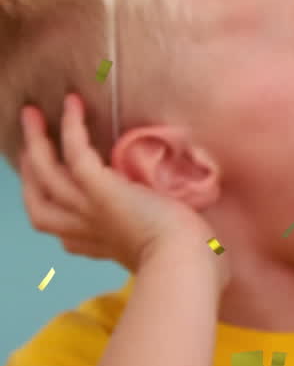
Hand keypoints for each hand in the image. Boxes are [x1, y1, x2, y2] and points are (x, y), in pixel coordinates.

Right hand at [18, 94, 227, 289]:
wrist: (186, 261)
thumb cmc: (190, 258)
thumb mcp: (165, 248)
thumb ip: (163, 236)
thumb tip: (187, 230)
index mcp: (99, 245)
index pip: (62, 228)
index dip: (53, 206)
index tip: (58, 185)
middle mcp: (84, 229)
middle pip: (39, 200)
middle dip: (30, 170)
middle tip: (30, 142)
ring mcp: (88, 209)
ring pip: (45, 172)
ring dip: (36, 141)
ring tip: (32, 113)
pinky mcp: (100, 190)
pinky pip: (74, 153)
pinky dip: (72, 127)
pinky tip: (73, 104)